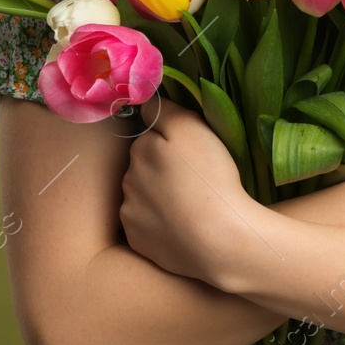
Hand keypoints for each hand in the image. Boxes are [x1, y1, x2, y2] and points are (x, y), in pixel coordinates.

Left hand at [119, 93, 254, 282]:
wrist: (217, 241)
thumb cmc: (208, 178)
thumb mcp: (192, 128)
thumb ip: (164, 111)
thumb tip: (143, 102)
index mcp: (140, 151)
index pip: (150, 139)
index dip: (172, 144)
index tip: (193, 155)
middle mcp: (127, 181)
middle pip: (144, 168)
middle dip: (162, 171)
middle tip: (195, 180)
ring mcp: (130, 215)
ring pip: (143, 198)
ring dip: (160, 198)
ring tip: (191, 206)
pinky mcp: (138, 243)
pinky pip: (146, 227)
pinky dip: (160, 225)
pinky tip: (182, 228)